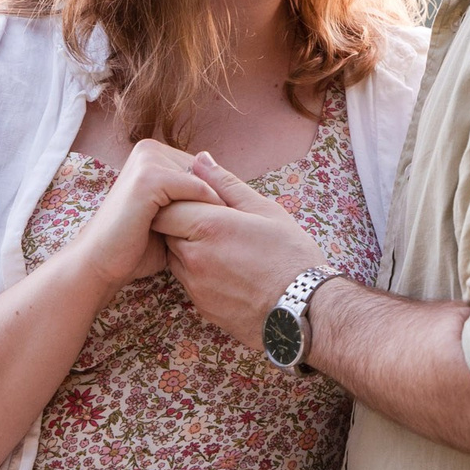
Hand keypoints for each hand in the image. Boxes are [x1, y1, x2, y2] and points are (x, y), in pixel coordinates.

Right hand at [67, 138, 221, 289]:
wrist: (100, 265)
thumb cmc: (135, 246)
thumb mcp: (169, 216)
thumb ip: (189, 200)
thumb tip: (226, 192)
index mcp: (151, 153)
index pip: (200, 167)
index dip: (216, 194)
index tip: (230, 220)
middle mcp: (148, 149)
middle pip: (204, 170)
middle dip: (216, 199)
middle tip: (228, 226)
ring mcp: (148, 159)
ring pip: (203, 179)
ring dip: (214, 206)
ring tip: (221, 231)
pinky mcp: (150, 177)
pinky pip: (196, 188)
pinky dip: (207, 209)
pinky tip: (208, 231)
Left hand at [154, 152, 327, 347]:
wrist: (303, 309)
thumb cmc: (290, 255)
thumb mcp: (264, 210)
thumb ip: (226, 184)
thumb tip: (200, 159)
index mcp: (208, 227)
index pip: (166, 207)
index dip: (177, 201)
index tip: (196, 200)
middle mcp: (194, 257)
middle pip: (166, 233)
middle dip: (180, 223)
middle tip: (211, 221)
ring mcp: (195, 286)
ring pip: (174, 258)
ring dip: (188, 248)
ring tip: (222, 246)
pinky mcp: (201, 307)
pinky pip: (187, 282)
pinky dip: (198, 271)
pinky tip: (227, 269)